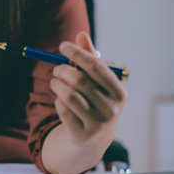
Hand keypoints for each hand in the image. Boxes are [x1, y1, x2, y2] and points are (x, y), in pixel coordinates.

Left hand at [50, 32, 127, 149]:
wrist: (93, 138)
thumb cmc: (94, 101)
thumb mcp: (96, 82)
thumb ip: (89, 58)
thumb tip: (80, 35)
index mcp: (119, 92)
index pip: (96, 67)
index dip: (77, 54)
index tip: (62, 46)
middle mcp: (112, 108)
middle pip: (80, 80)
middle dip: (63, 70)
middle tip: (56, 69)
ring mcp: (98, 123)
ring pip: (69, 95)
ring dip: (56, 85)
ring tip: (54, 82)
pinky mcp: (82, 134)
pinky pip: (63, 110)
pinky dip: (57, 101)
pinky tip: (59, 99)